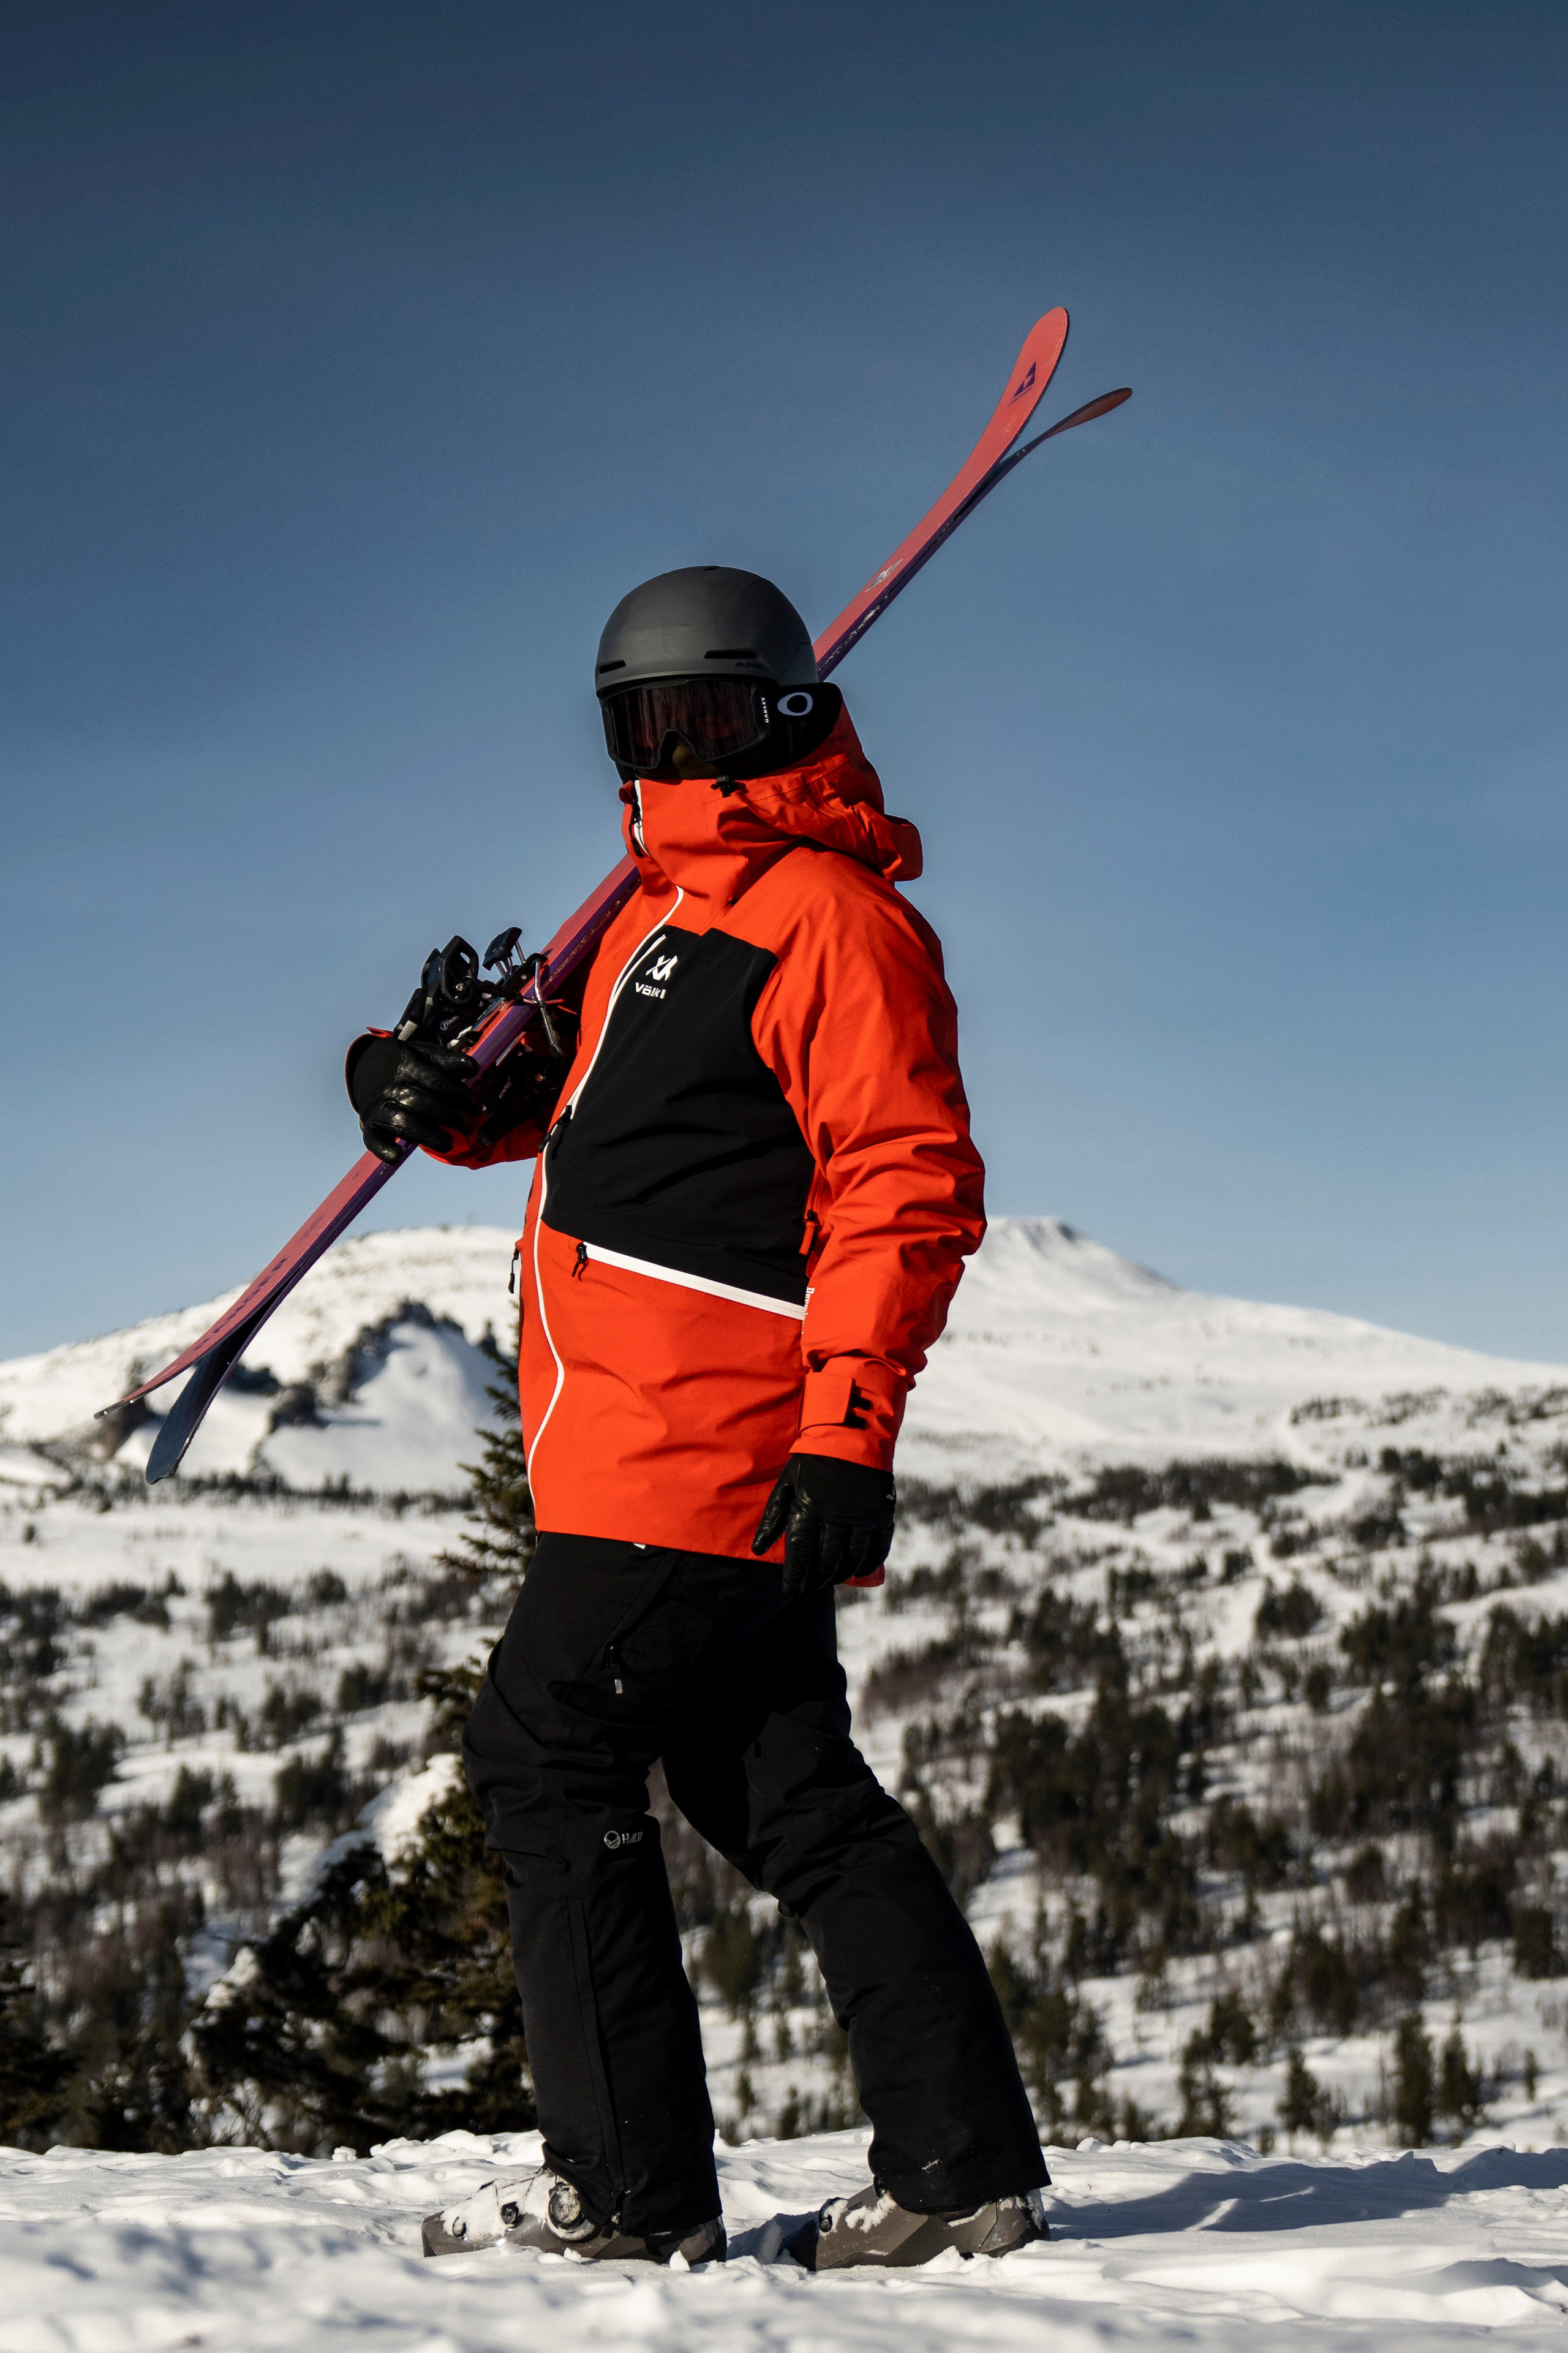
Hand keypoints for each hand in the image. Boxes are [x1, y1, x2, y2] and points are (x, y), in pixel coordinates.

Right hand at [346, 1035, 481, 1164]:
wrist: (371, 1068)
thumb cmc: (412, 1067)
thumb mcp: (429, 1056)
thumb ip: (451, 1062)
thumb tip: (473, 1068)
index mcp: (409, 1066)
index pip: (437, 1081)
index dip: (459, 1095)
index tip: (477, 1108)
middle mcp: (393, 1087)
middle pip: (423, 1104)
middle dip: (450, 1117)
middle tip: (469, 1126)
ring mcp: (380, 1107)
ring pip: (402, 1122)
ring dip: (426, 1135)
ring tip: (448, 1144)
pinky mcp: (371, 1125)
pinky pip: (373, 1138)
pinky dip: (383, 1148)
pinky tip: (397, 1157)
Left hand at [751, 1453, 895, 1602]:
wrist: (850, 1436)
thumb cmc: (812, 1461)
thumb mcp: (786, 1484)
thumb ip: (772, 1518)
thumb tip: (758, 1550)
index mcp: (808, 1510)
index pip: (800, 1554)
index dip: (795, 1577)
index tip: (791, 1590)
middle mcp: (835, 1518)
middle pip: (826, 1562)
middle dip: (816, 1580)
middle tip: (810, 1588)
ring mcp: (860, 1517)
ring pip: (851, 1559)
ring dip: (840, 1574)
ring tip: (831, 1580)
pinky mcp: (881, 1514)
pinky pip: (877, 1549)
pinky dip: (869, 1563)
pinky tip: (860, 1570)